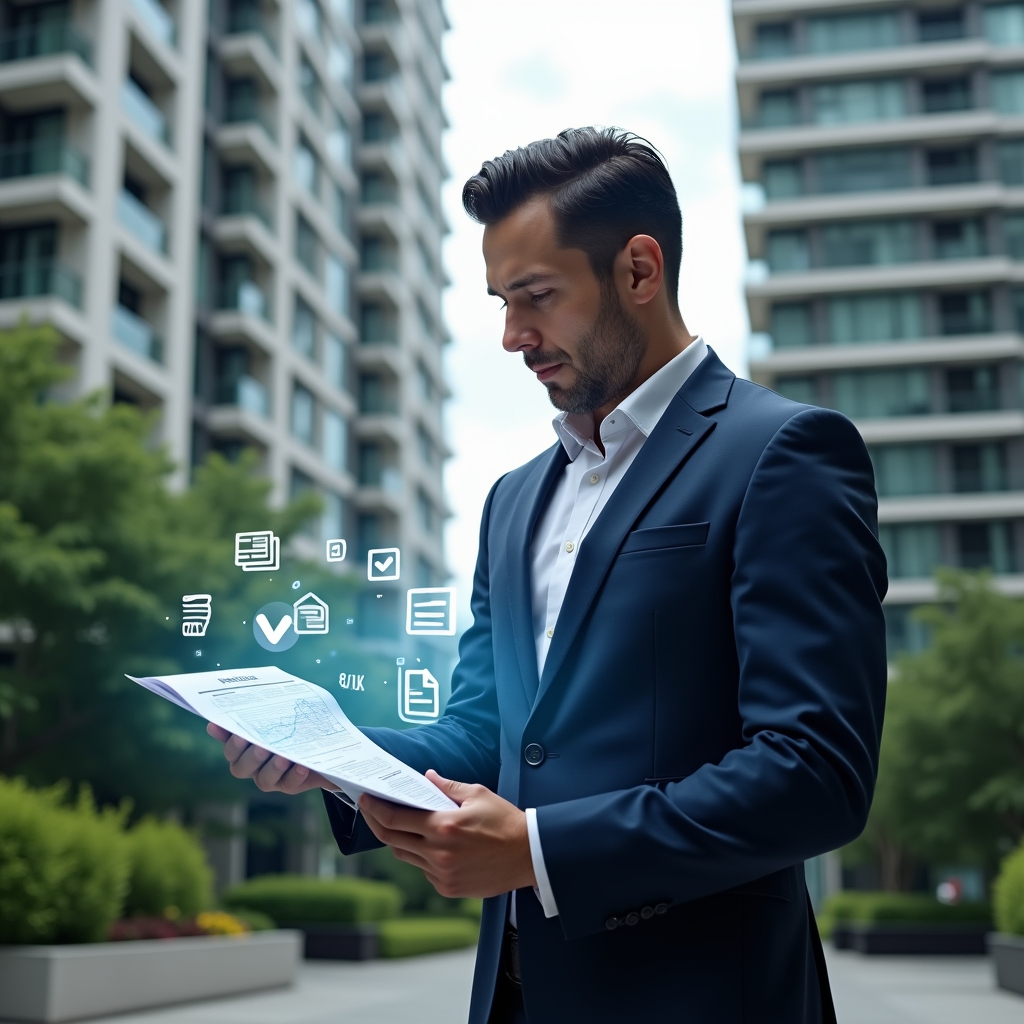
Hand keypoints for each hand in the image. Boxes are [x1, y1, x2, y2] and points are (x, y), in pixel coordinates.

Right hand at [205, 722, 336, 794]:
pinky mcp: (289, 784)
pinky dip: (294, 775)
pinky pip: (289, 784)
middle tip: (261, 746)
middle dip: (250, 757)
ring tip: (284, 757)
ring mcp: (270, 777)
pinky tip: (301, 766)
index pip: (229, 747)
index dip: (227, 741)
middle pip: (240, 767)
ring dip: (273, 768)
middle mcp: (252, 765)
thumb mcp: (279, 712)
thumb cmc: (290, 721)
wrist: (318, 740)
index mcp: (243, 747)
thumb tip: (247, 691)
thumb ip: (263, 710)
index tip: (236, 733)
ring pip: (263, 780)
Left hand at [358, 770, 536, 898]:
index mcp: (444, 826)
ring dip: (398, 841)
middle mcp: (438, 853)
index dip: (375, 809)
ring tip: (399, 826)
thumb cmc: (505, 821)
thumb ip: (447, 786)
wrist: (529, 855)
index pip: (395, 819)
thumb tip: (426, 777)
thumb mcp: (478, 794)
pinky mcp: (448, 887)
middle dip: (377, 823)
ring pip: (406, 857)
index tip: (366, 799)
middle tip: (371, 811)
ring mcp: (442, 874)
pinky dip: (421, 857)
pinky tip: (429, 845)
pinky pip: (423, 871)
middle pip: (392, 840)